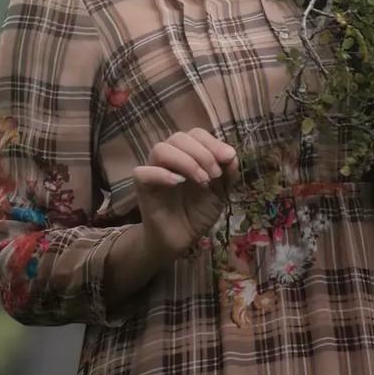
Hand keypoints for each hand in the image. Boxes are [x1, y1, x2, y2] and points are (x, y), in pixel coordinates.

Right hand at [133, 128, 237, 264]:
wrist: (181, 240)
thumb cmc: (197, 213)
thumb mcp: (220, 193)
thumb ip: (227, 173)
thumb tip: (232, 155)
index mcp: (187, 154)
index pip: (196, 134)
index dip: (212, 142)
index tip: (228, 158)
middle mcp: (169, 158)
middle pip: (178, 137)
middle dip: (202, 153)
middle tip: (215, 175)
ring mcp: (154, 170)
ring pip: (161, 149)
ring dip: (185, 161)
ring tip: (202, 181)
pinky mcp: (142, 187)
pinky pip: (143, 172)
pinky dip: (161, 174)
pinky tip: (177, 183)